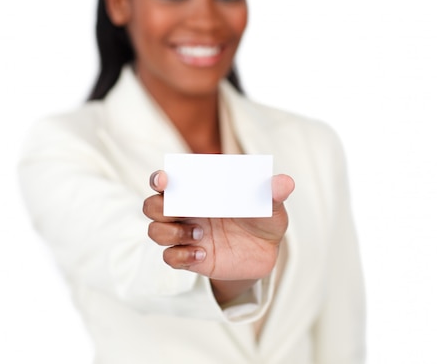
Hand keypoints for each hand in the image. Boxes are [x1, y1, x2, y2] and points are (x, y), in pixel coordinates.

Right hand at [143, 170, 294, 280]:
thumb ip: (274, 192)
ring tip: (202, 234)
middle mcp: (187, 210)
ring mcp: (187, 234)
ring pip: (155, 232)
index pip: (167, 180)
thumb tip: (285, 182)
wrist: (267, 251)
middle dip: (158, 208)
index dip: (159, 178)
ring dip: (171, 233)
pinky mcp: (192, 258)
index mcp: (199, 190)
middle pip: (152, 206)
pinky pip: (170, 258)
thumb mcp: (272, 204)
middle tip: (181, 211)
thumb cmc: (263, 217)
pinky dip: (181, 256)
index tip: (164, 180)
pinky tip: (202, 254)